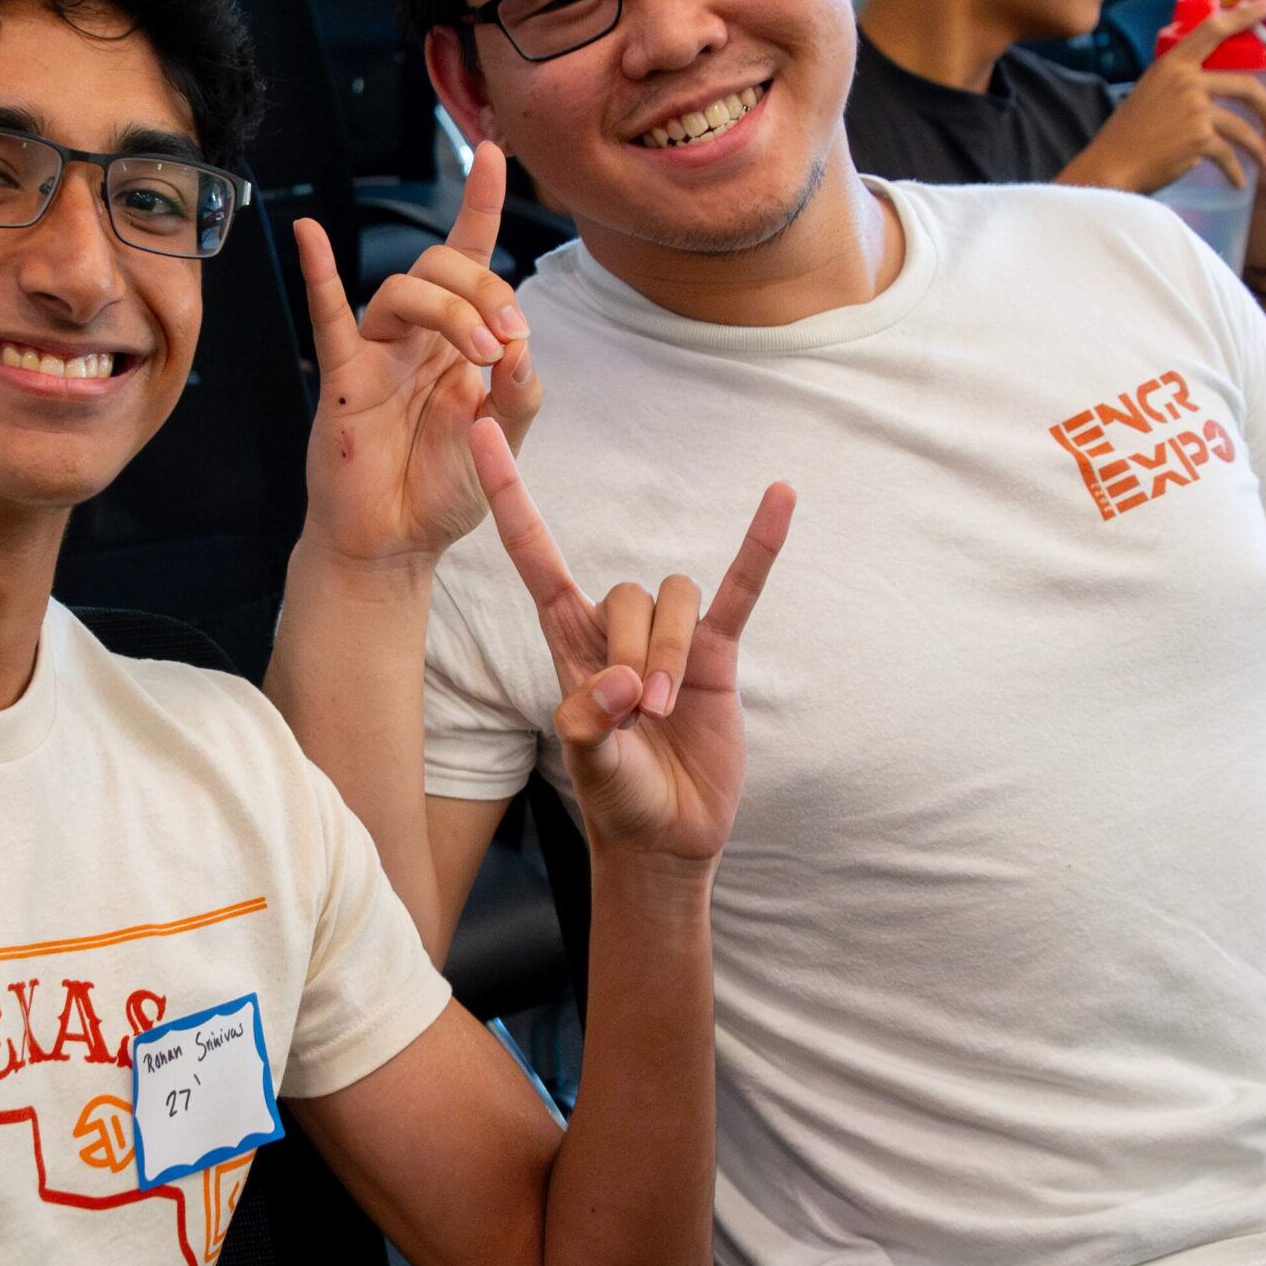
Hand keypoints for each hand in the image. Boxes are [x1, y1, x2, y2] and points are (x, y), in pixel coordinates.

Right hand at [293, 143, 543, 573]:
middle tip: (505, 342)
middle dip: (486, 290)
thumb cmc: (445, 490)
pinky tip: (310, 234)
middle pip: (445, 265)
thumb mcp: (505, 443)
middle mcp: (419, 336)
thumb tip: (518, 342)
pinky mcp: (343, 377)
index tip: (495, 154)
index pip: (474, 258)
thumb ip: (520, 393)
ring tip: (478, 354)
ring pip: (405, 288)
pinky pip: (329, 315)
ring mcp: (378, 352)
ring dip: (451, 308)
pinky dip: (319, 272)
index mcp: (460, 341)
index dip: (482, 204)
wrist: (397, 545)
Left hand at [471, 420, 792, 867]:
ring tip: (666, 710)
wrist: (666, 835)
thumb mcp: (588, 764)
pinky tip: (782, 498)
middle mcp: (614, 628)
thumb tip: (623, 683)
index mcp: (566, 641)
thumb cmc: (616, 797)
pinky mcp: (718, 652)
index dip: (510, 495)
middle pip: (626, 594)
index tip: (483, 430)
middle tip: (639, 716)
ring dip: (672, 653)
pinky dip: (759, 546)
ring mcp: (669, 637)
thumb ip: (591, 724)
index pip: (533, 553)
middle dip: (636, 653)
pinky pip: (740, 588)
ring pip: (673, 599)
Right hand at [1066, 0, 1265, 192]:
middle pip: (1246, 84)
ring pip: (1244, 123)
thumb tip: (1206, 73)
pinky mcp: (1199, 138)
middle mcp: (1186, 81)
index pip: (1215, 28)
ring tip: (1264, 156)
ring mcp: (1194, 109)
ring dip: (1258, 144)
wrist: (1111, 166)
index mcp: (1172, 64)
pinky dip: (1236, 170)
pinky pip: (1230, 153)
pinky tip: (1239, 180)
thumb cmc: (1128, 133)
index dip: (1249, 14)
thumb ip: (1177, 78)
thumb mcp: (1149, 90)